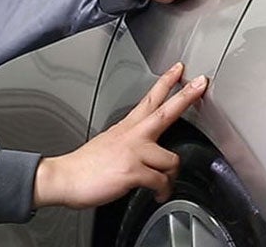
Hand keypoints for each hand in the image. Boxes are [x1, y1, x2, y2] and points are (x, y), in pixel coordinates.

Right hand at [33, 63, 207, 208]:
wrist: (64, 178)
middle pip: (165, 111)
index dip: (166, 82)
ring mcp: (133, 153)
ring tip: (164, 185)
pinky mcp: (132, 172)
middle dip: (186, 95)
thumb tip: (142, 152)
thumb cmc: (84, 166)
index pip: (150, 99)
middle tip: (201, 83)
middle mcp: (132, 136)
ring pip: (172, 160)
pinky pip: (161, 182)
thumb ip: (128, 143)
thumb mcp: (107, 143)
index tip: (178, 70)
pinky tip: (158, 195)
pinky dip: (162, 191)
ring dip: (171, 177)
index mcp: (126, 128)